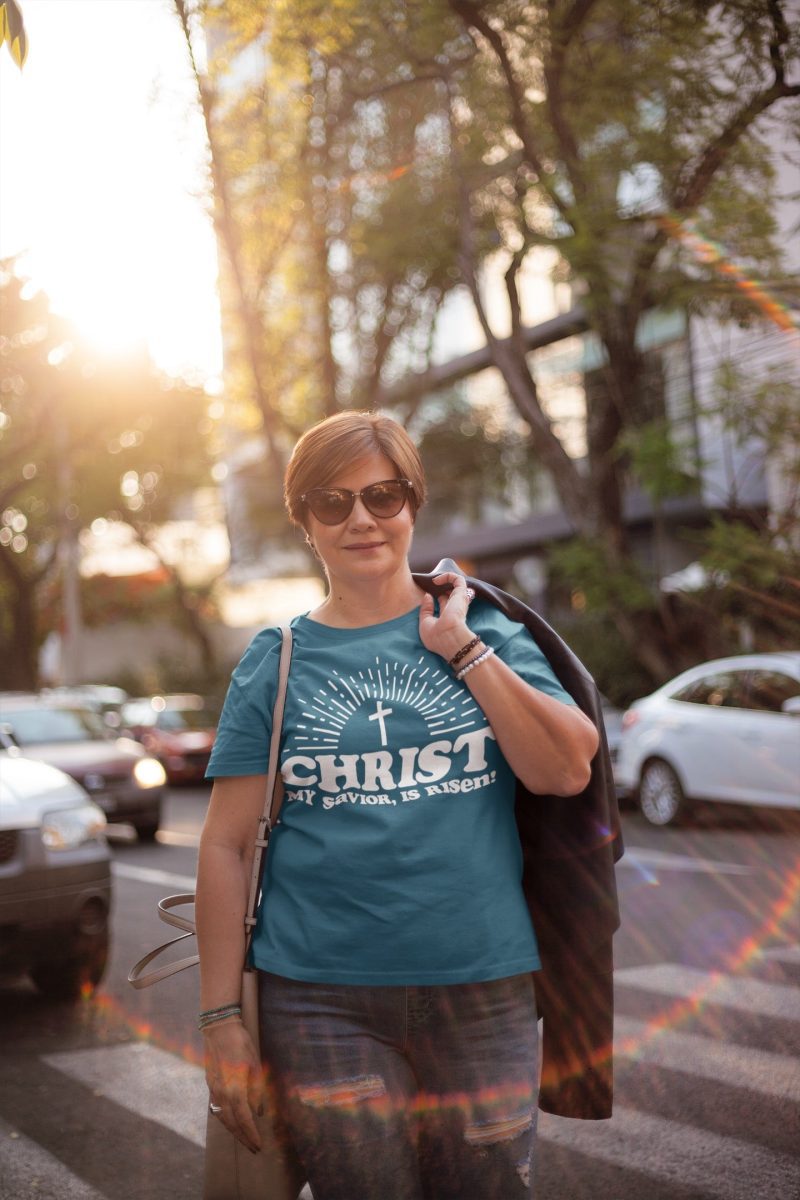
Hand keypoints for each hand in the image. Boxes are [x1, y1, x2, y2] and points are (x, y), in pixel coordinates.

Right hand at [204, 1019, 264, 1153]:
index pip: (244, 1118)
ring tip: (244, 1139)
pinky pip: (217, 1108)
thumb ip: (257, 1090)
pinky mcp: (210, 1085)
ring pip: (222, 1117)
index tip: (259, 1145)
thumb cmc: (241, 1044)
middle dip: (243, 1137)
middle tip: (253, 1148)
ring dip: (233, 1131)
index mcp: (234, 1088)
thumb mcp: (255, 1065)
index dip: (251, 1133)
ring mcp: (213, 1089)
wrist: (219, 1030)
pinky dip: (225, 1119)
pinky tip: (232, 1121)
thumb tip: (258, 1110)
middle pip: (232, 1122)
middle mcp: (221, 1093)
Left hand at [419, 572, 476, 661]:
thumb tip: (427, 596)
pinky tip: (436, 580)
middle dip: (443, 587)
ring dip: (446, 579)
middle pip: (451, 593)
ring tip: (435, 580)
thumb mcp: (425, 623)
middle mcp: (455, 609)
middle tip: (433, 584)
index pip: (444, 603)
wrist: (448, 638)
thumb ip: (426, 609)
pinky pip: (457, 579)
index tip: (427, 596)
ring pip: (456, 584)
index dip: (437, 598)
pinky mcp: (461, 594)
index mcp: (448, 617)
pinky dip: (447, 576)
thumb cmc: (437, 636)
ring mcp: (459, 601)